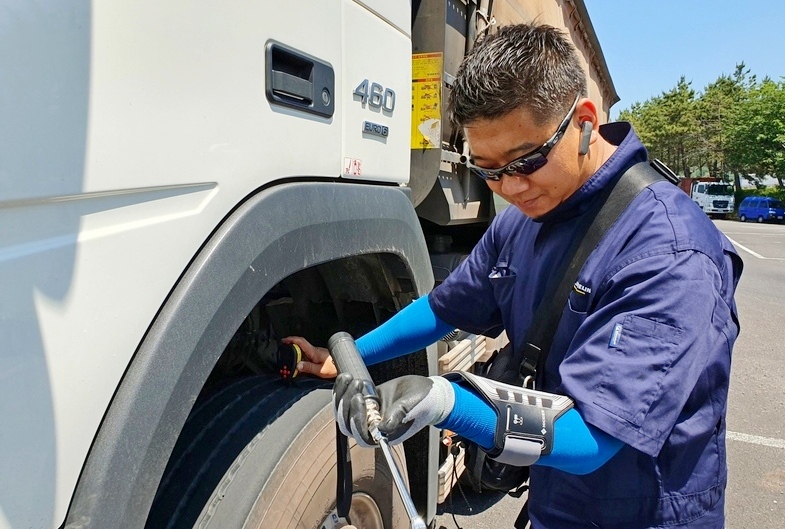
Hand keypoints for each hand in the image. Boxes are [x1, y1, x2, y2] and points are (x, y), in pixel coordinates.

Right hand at [281, 336, 337, 378]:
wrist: (344, 366)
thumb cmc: (334, 367)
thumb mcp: (320, 370)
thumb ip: (308, 368)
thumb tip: (298, 365)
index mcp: (313, 352)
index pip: (301, 341)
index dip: (291, 339)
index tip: (283, 340)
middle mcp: (314, 351)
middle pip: (300, 347)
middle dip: (291, 349)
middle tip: (284, 354)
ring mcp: (316, 354)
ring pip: (303, 352)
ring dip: (296, 356)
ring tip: (291, 364)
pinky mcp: (318, 357)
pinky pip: (307, 357)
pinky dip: (301, 359)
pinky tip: (301, 366)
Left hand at [333, 374, 454, 447]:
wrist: (429, 392)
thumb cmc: (425, 403)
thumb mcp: (413, 408)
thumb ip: (398, 416)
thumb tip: (382, 428)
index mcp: (385, 435)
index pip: (362, 435)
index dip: (356, 421)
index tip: (358, 400)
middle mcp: (374, 427)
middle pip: (349, 424)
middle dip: (347, 405)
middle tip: (354, 386)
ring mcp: (369, 414)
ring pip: (346, 411)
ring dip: (343, 395)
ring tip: (350, 378)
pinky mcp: (367, 402)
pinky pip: (349, 399)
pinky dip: (344, 389)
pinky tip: (346, 377)